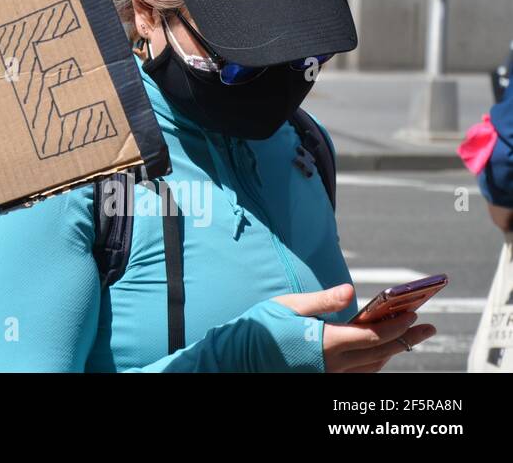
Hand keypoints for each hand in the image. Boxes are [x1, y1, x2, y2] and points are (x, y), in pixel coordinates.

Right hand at [273, 284, 435, 372]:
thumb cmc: (261, 328)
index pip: (373, 336)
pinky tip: (382, 352)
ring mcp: (331, 376)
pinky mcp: (326, 379)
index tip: (414, 314)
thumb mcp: (288, 306)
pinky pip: (360, 374)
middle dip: (407, 339)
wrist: (240, 358)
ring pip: (373, 366)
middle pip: (381, 353)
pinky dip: (376, 362)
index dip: (396, 325)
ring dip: (394, 351)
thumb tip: (350, 291)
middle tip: (428, 327)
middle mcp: (334, 365)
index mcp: (326, 343)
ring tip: (408, 337)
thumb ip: (322, 301)